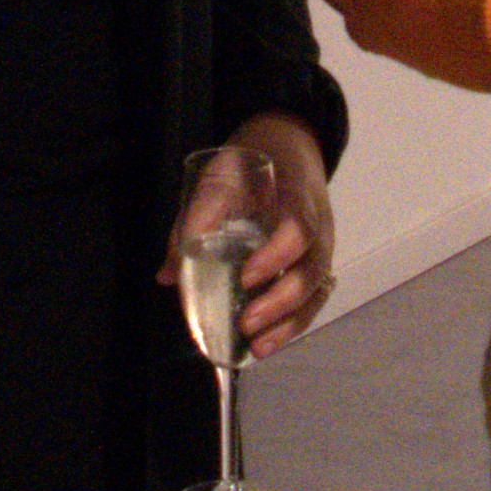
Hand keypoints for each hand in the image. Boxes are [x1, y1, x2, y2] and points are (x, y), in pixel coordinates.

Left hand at [166, 109, 338, 356]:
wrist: (289, 143)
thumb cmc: (254, 160)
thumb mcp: (220, 176)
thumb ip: (195, 221)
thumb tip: (169, 274)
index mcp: (297, 195)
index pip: (298, 228)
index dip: (276, 256)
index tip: (245, 277)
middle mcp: (319, 226)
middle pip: (314, 270)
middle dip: (280, 302)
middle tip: (245, 323)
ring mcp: (321, 247)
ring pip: (318, 291)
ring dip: (290, 323)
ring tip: (258, 347)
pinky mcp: (316, 264)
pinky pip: (314, 298)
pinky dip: (293, 323)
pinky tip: (267, 342)